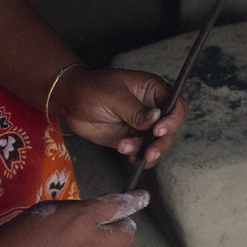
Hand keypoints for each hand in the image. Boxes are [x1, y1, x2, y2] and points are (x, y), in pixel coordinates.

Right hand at [0, 192, 146, 246]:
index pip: (119, 206)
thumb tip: (97, 212)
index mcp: (82, 218)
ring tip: (100, 244)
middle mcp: (91, 243)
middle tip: (117, 224)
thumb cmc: (21, 234)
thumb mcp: (49, 209)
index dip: (135, 200)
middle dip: (126, 226)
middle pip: (127, 234)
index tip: (144, 197)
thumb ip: (77, 210)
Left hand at [54, 67, 187, 168]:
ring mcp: (142, 125)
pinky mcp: (131, 139)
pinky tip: (129, 158)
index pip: (176, 105)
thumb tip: (156, 117)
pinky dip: (138, 158)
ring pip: (157, 144)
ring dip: (146, 151)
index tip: (159, 129)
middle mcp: (151, 109)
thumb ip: (135, 109)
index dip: (173, 119)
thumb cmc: (91, 89)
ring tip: (125, 148)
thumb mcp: (113, 96)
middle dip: (161, 143)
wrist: (70, 101)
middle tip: (149, 152)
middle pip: (170, 129)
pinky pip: (142, 152)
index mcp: (152, 90)